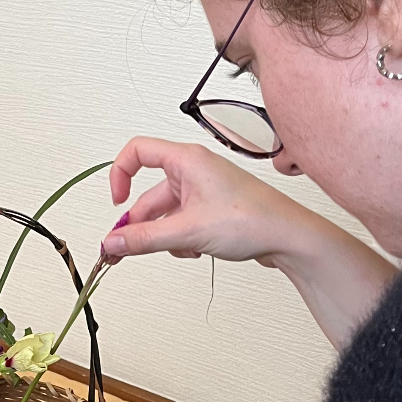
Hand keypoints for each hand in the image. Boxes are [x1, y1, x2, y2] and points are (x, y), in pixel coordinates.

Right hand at [103, 136, 397, 349]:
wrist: (290, 238)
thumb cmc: (253, 220)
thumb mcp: (187, 232)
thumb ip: (143, 239)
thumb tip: (111, 243)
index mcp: (187, 160)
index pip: (137, 151)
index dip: (119, 174)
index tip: (116, 202)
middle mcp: (194, 170)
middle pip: (148, 193)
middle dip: (139, 224)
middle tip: (123, 250)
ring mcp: (203, 190)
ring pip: (165, 213)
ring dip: (163, 235)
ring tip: (180, 249)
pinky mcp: (211, 209)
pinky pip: (180, 222)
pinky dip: (180, 239)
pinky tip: (196, 250)